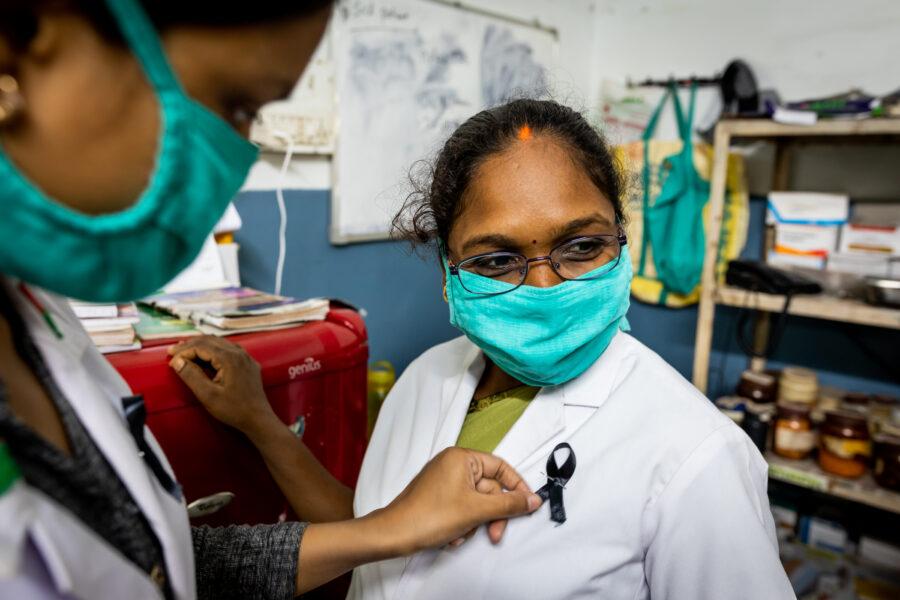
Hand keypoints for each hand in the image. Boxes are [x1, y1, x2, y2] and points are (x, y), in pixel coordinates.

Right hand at [167, 336, 278, 439]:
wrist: (258, 419)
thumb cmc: (234, 410)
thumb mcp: (208, 395)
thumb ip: (191, 376)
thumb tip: (177, 361)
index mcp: (229, 358)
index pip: (200, 346)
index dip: (183, 351)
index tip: (171, 361)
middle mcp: (239, 353)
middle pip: (209, 340)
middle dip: (189, 345)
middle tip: (173, 351)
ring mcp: (246, 357)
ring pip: (219, 343)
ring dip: (201, 345)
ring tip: (185, 351)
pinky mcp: (248, 363)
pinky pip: (229, 349)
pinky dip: (213, 349)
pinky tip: (206, 356)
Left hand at [373, 447, 541, 553]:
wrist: (394, 535)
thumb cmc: (427, 516)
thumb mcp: (477, 510)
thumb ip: (509, 504)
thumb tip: (532, 499)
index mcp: (461, 458)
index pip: (500, 466)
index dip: (516, 486)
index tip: (527, 503)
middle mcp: (452, 465)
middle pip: (489, 489)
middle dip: (491, 515)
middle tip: (494, 533)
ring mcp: (444, 481)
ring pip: (476, 503)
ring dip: (474, 523)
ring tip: (461, 534)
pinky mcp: (438, 497)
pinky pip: (462, 508)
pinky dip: (462, 524)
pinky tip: (452, 536)